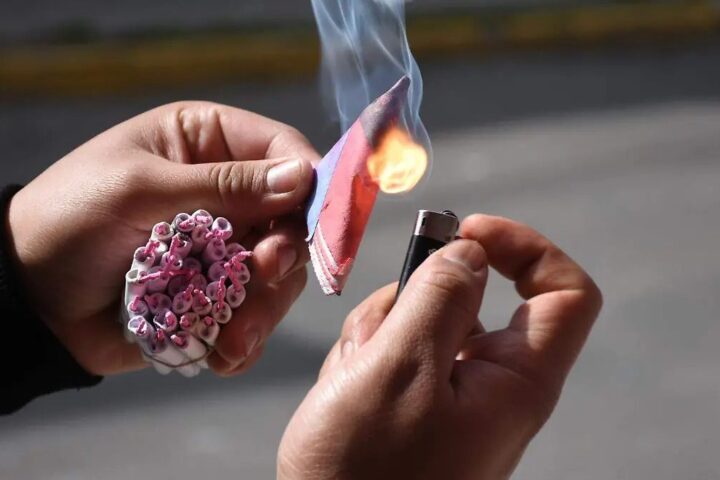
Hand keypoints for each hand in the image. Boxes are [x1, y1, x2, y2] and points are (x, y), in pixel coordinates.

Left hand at [7, 102, 319, 375]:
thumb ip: (224, 185)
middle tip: (263, 274)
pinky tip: (224, 353)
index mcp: (207, 145)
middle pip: (291, 220)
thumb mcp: (141, 189)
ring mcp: (223, 249)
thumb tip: (303, 178)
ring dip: (265, 307)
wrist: (27, 298)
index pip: (283, 152)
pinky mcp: (216, 296)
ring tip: (234, 337)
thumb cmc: (70, 220)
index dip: (310, 183)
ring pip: (279, 275)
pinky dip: (245, 338)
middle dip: (283, 254)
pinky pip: (253, 315)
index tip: (318, 221)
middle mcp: (225, 194)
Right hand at [278, 214, 601, 479]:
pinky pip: (396, 347)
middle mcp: (491, 384)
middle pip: (469, 297)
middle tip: (377, 336)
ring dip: (379, 330)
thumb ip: (439, 298)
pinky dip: (365, 354)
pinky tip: (345, 389)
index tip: (468, 232)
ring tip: (352, 376)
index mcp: (515, 381)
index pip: (564, 293)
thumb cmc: (363, 473)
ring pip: (421, 317)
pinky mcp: (415, 401)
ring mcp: (449, 393)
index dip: (526, 248)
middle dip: (413, 298)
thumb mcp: (400, 370)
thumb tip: (470, 251)